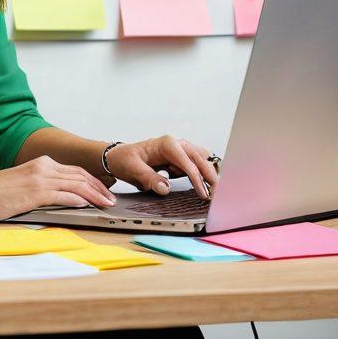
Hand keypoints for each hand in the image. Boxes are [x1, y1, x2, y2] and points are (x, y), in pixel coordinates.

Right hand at [0, 155, 118, 221]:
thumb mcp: (22, 185)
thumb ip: (41, 187)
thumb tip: (61, 198)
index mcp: (40, 164)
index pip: (74, 171)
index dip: (92, 181)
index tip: (104, 191)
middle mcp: (43, 167)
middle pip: (80, 176)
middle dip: (99, 188)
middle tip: (111, 199)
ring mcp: (39, 178)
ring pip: (75, 184)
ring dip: (94, 194)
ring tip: (106, 204)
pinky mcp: (34, 192)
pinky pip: (63, 194)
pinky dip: (78, 198)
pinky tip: (87, 204)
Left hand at [104, 136, 218, 199]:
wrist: (119, 157)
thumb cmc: (125, 159)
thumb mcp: (132, 169)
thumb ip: (149, 178)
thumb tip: (165, 188)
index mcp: (166, 143)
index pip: (187, 161)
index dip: (197, 178)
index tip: (203, 194)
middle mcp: (176, 144)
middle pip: (200, 158)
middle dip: (210, 175)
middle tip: (218, 194)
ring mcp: (179, 151)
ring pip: (201, 160)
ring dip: (208, 174)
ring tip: (214, 192)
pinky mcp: (180, 160)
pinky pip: (196, 165)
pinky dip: (202, 175)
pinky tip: (203, 188)